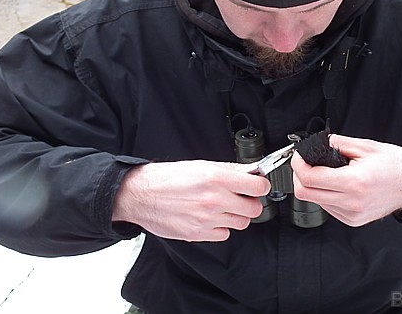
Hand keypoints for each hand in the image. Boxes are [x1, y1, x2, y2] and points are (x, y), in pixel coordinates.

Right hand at [112, 160, 270, 241]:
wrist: (141, 194)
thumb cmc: (168, 178)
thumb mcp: (201, 165)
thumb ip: (229, 170)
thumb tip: (250, 171)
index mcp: (217, 179)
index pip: (258, 187)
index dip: (260, 186)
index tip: (257, 186)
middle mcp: (214, 199)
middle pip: (253, 209)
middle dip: (250, 203)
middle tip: (240, 198)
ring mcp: (207, 219)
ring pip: (241, 223)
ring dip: (235, 216)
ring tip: (222, 207)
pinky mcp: (198, 234)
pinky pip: (223, 234)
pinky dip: (220, 227)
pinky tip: (209, 217)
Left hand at [291, 134, 401, 226]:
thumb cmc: (396, 164)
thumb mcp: (364, 146)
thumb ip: (336, 143)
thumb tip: (314, 143)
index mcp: (354, 182)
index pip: (309, 178)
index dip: (298, 164)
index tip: (299, 156)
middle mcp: (352, 202)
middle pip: (305, 194)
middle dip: (299, 176)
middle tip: (305, 163)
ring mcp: (352, 215)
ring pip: (314, 202)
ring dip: (311, 186)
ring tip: (325, 171)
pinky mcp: (352, 221)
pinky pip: (327, 207)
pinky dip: (324, 194)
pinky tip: (336, 184)